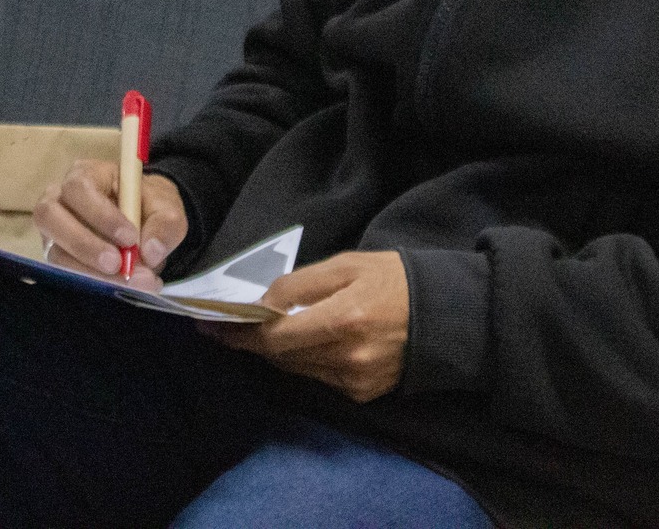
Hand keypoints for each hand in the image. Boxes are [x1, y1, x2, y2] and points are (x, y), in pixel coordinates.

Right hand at [32, 160, 186, 290]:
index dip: (101, 215)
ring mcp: (53, 230)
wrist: (144, 224)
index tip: (130, 238)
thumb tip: (151, 252)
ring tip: (124, 281)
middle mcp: (60, 199)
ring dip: (88, 270)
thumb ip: (165, 224)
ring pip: (54, 250)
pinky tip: (116, 288)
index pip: (80, 188)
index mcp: (87, 174)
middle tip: (117, 264)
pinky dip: (89, 282)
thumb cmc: (149, 207)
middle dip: (84, 244)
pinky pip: (62, 272)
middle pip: (49, 216)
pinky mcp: (57, 255)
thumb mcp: (167, 208)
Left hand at [209, 251, 408, 401]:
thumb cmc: (395, 279)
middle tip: (227, 327)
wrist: (448, 316)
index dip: (240, 334)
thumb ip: (301, 283)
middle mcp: (347, 357)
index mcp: (345, 318)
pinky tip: (304, 344)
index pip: (275, 336)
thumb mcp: (349, 264)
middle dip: (252, 342)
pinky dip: (305, 361)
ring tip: (262, 332)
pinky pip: (318, 379)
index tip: (210, 326)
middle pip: (281, 357)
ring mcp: (356, 381)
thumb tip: (261, 303)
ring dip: (276, 352)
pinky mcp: (363, 395)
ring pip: (296, 370)